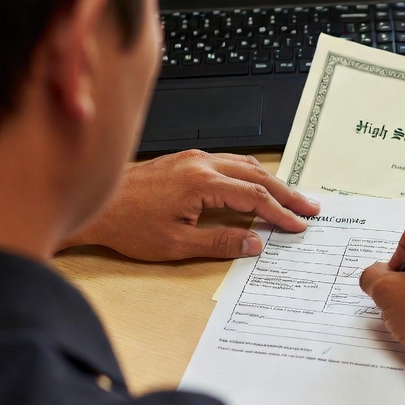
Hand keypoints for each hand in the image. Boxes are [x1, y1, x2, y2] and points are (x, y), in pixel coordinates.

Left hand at [60, 150, 318, 260]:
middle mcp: (201, 164)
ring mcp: (193, 159)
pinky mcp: (186, 160)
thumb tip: (255, 243)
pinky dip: (251, 173)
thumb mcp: (176, 244)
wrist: (95, 206)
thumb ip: (220, 241)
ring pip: (245, 164)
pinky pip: (229, 161)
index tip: (298, 225)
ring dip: (271, 181)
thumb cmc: (128, 225)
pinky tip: (258, 184)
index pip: (254, 196)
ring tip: (292, 197)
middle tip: (310, 207)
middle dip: (287, 192)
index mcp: (201, 183)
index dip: (280, 213)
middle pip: (257, 175)